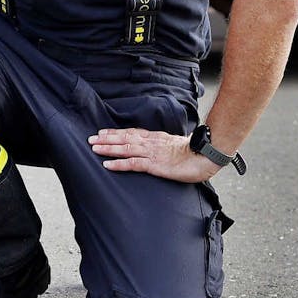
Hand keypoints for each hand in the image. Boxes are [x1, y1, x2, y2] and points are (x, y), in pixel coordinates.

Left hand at [89, 128, 221, 183]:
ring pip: (125, 148)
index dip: (116, 132)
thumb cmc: (196, 153)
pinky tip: (107, 165)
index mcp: (157, 138)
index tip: (103, 132)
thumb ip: (165, 146)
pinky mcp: (155, 165)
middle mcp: (151, 143)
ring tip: (94, 148)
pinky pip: (133, 164)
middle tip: (91, 138)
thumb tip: (160, 149)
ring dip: (108, 148)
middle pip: (125, 138)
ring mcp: (152, 153)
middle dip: (107, 138)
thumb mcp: (177, 146)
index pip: (132, 133)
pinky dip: (118, 164)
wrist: (206, 156)